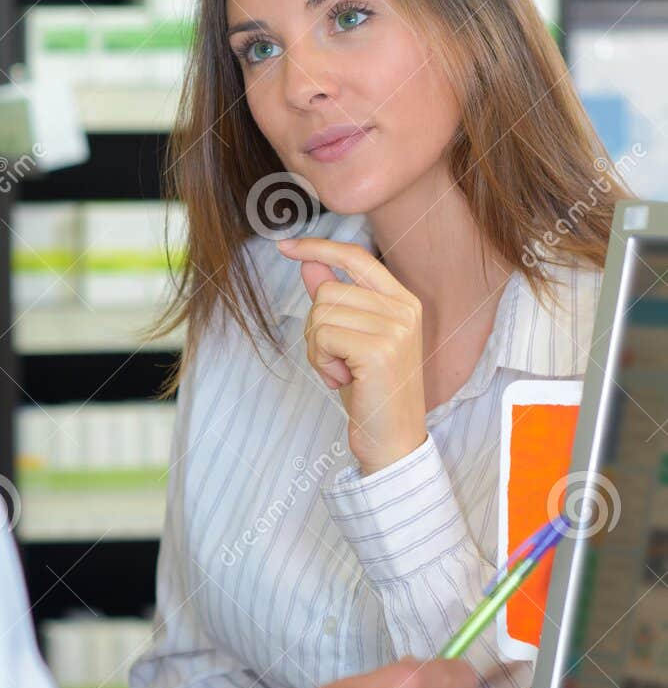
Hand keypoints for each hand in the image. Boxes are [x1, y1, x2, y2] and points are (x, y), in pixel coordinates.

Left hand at [277, 235, 426, 475]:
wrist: (393, 440)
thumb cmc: (372, 392)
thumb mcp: (350, 341)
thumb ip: (335, 300)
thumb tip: (309, 264)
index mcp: (402, 301)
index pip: (355, 257)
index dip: (318, 248)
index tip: (284, 246)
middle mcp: (403, 308)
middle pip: (327, 291)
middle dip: (316, 329)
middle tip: (337, 361)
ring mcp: (394, 327)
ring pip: (321, 314)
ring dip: (318, 349)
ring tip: (342, 372)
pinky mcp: (378, 349)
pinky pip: (322, 336)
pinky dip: (321, 362)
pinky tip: (342, 380)